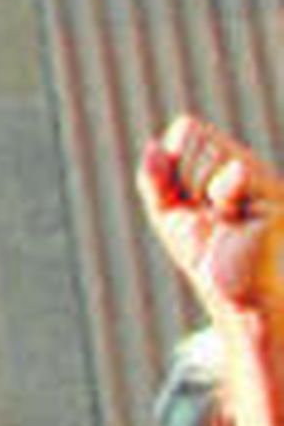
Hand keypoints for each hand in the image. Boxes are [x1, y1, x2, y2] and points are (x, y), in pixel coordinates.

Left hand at [138, 115, 283, 322]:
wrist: (234, 297)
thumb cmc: (204, 254)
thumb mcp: (167, 212)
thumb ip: (154, 178)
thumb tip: (153, 145)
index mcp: (226, 162)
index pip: (188, 129)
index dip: (174, 163)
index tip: (187, 199)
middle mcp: (249, 164)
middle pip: (195, 136)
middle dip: (185, 179)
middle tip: (208, 214)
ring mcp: (265, 180)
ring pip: (210, 153)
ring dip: (200, 192)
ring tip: (223, 221)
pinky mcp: (275, 202)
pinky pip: (233, 176)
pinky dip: (222, 199)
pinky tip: (236, 218)